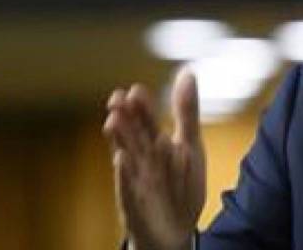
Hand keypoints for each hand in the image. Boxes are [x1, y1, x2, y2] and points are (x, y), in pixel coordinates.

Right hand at [103, 70, 205, 249]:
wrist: (176, 230)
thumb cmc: (180, 184)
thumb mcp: (189, 145)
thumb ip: (186, 111)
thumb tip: (187, 72)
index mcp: (154, 143)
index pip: (146, 120)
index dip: (141, 106)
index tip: (135, 90)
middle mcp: (142, 159)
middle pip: (132, 135)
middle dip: (124, 117)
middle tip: (116, 100)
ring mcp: (136, 180)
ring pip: (126, 156)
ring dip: (119, 139)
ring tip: (113, 121)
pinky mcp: (133, 203)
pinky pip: (126, 187)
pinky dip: (123, 175)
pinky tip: (121, 159)